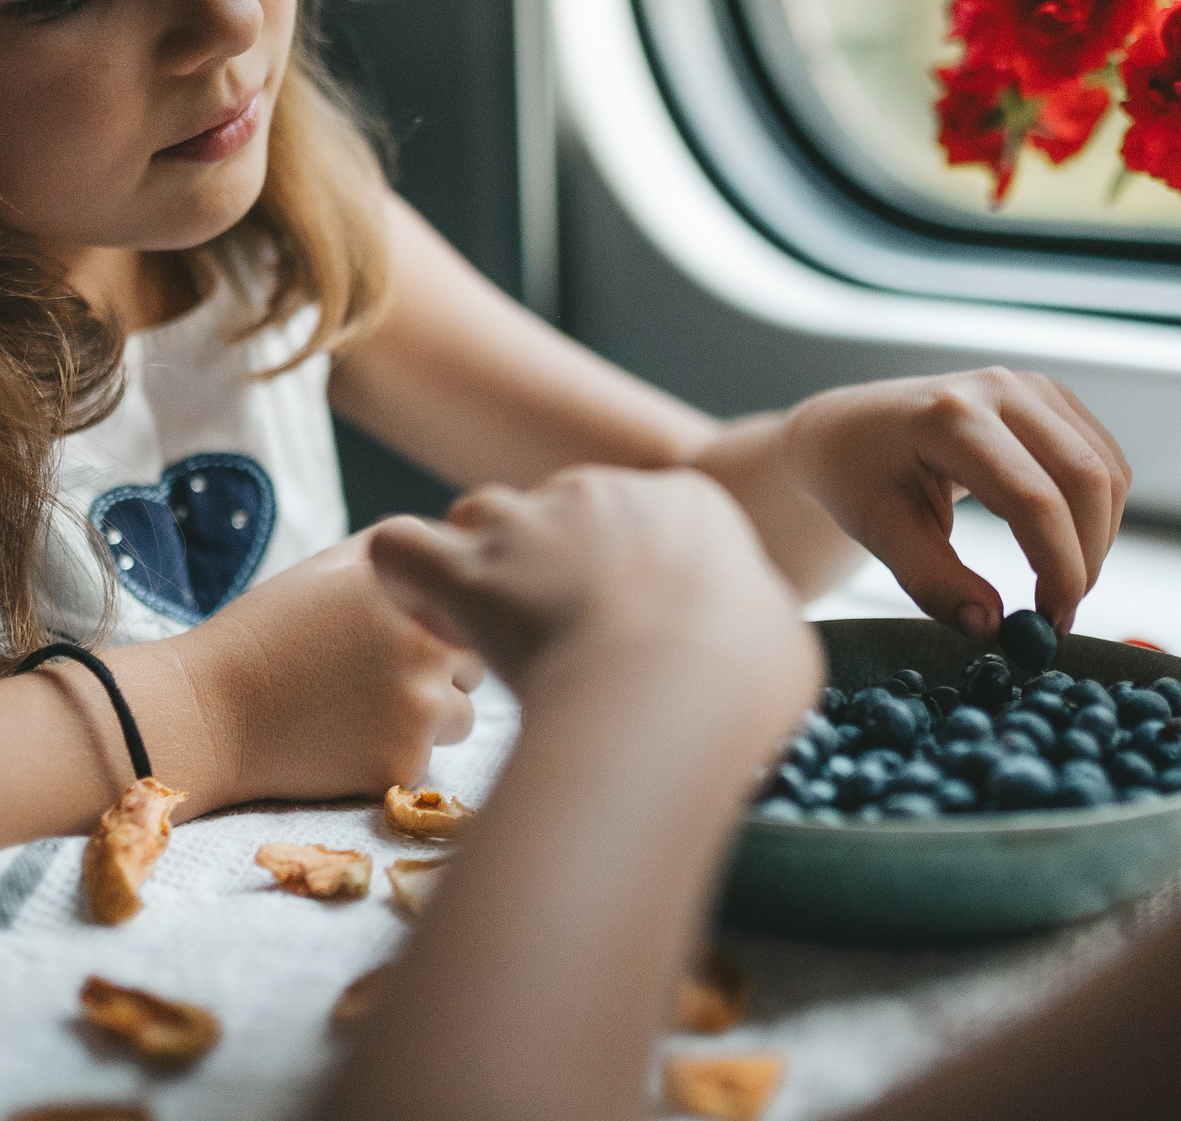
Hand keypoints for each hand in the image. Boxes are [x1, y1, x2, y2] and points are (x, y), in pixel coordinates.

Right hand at [195, 533, 483, 804]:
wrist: (209, 712)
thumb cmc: (268, 632)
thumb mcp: (333, 566)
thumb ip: (404, 550)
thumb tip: (460, 547)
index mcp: (418, 592)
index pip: (473, 609)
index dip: (439, 623)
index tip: (396, 633)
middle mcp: (431, 646)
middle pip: (475, 664)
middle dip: (439, 671)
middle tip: (374, 676)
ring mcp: (421, 708)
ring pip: (460, 716)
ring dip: (425, 716)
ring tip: (358, 708)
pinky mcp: (403, 762)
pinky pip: (425, 758)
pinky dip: (394, 753)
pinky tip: (345, 741)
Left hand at [365, 468, 817, 705]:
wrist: (674, 687)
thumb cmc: (741, 679)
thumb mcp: (778, 642)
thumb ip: (750, 623)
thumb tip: (744, 641)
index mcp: (688, 504)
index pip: (646, 518)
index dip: (630, 572)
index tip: (631, 628)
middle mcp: (605, 493)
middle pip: (562, 513)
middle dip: (555, 568)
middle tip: (565, 645)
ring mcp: (531, 522)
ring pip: (483, 514)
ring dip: (481, 560)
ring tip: (490, 629)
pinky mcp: (467, 568)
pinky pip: (402, 545)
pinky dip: (404, 576)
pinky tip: (424, 613)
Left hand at [780, 367, 1130, 636]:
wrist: (852, 428)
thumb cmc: (861, 478)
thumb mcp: (883, 535)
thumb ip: (935, 584)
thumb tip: (991, 629)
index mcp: (950, 417)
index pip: (1033, 499)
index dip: (1058, 568)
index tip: (1050, 621)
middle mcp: (999, 388)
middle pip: (1085, 480)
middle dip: (1087, 558)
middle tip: (1059, 612)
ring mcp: (1031, 386)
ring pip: (1107, 471)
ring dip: (1098, 538)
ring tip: (1057, 582)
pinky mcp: (1051, 397)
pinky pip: (1104, 460)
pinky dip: (1098, 512)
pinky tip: (1063, 544)